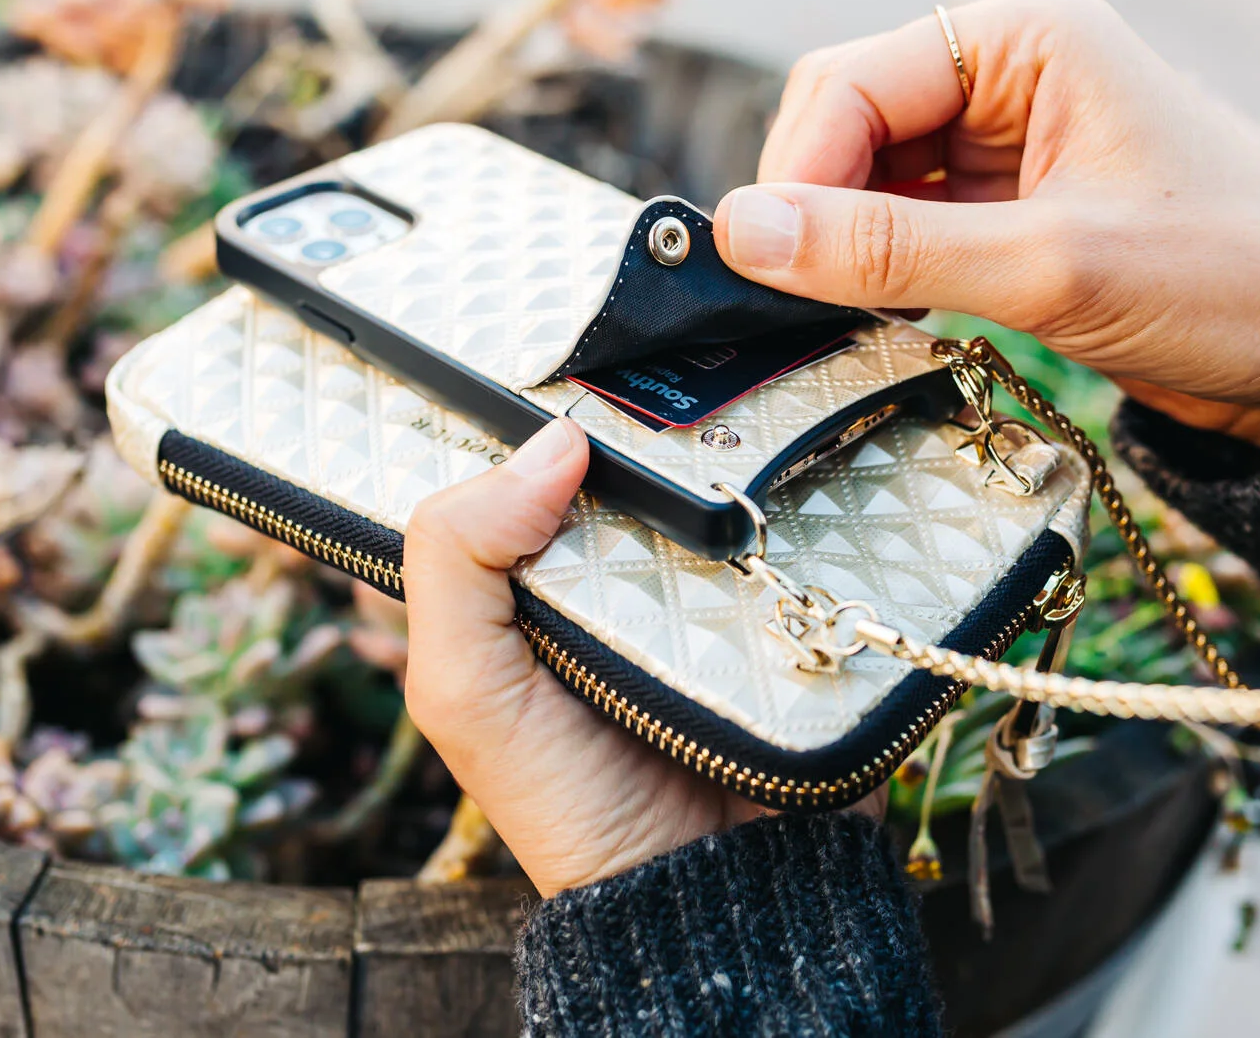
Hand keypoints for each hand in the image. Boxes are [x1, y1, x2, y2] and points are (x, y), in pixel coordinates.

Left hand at [402, 418, 764, 895]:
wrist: (716, 888)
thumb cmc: (570, 800)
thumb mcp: (466, 687)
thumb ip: (455, 560)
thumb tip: (552, 443)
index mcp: (533, 574)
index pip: (529, 458)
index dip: (540, 410)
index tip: (562, 371)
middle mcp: (622, 563)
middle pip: (636, 452)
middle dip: (644, 419)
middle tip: (656, 385)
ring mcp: (713, 575)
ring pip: (724, 474)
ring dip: (732, 454)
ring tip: (730, 426)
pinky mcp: (790, 593)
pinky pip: (804, 522)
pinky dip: (802, 501)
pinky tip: (794, 476)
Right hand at [713, 0, 1259, 457]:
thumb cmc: (1226, 284)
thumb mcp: (1049, 267)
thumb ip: (889, 248)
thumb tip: (745, 234)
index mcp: (1029, 34)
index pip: (854, 81)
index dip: (796, 172)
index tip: (767, 263)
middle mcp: (1009, 65)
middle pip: (846, 118)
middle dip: (812, 202)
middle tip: (801, 296)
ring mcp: (1007, 131)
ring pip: (865, 171)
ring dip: (842, 237)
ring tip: (844, 311)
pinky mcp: (1008, 194)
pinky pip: (902, 214)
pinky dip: (877, 261)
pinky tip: (880, 311)